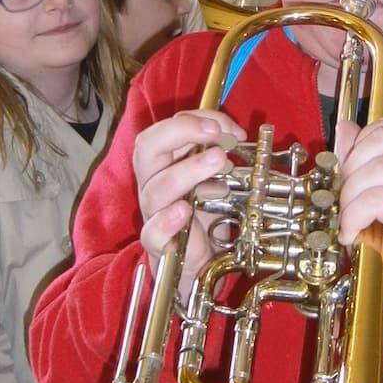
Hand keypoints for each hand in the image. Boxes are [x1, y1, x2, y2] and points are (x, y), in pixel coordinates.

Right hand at [133, 108, 240, 282]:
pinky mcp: (158, 243)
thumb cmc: (205, 216)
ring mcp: (154, 213)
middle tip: (216, 132)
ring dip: (188, 170)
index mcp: (164, 163)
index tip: (229, 127)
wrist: (201, 263)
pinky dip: (166, 220)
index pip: (167, 128)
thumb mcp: (216, 179)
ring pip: (156, 187)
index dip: (196, 119)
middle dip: (182, 131)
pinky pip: (152, 232)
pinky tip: (184, 211)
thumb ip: (219, 154)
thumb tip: (235, 133)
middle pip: (148, 147)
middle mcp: (154, 183)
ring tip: (219, 161)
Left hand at [334, 115, 382, 311]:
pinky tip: (353, 233)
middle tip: (343, 203)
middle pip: (381, 141)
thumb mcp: (364, 199)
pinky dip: (358, 215)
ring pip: (381, 168)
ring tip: (349, 222)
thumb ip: (356, 163)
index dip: (357, 146)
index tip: (346, 177)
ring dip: (351, 197)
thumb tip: (345, 128)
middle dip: (350, 171)